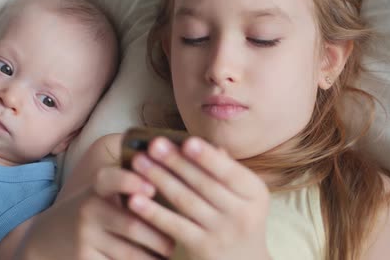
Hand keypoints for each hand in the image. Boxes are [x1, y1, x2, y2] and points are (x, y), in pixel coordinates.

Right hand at [17, 165, 173, 259]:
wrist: (48, 239)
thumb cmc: (90, 210)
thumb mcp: (100, 189)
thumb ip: (129, 176)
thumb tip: (169, 155)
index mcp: (97, 188)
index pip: (109, 179)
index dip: (129, 182)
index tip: (150, 188)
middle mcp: (89, 210)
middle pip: (132, 225)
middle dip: (159, 237)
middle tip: (173, 242)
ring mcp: (85, 238)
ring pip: (130, 253)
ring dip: (154, 257)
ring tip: (167, 254)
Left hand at [127, 137, 270, 259]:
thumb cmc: (237, 217)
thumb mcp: (242, 194)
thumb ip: (224, 168)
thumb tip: (200, 143)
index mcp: (254, 193)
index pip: (228, 171)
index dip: (206, 157)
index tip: (186, 141)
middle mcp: (243, 213)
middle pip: (203, 183)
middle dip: (175, 162)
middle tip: (153, 144)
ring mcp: (222, 232)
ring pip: (186, 201)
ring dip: (160, 179)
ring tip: (139, 162)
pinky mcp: (202, 248)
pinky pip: (174, 226)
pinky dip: (153, 212)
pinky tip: (134, 200)